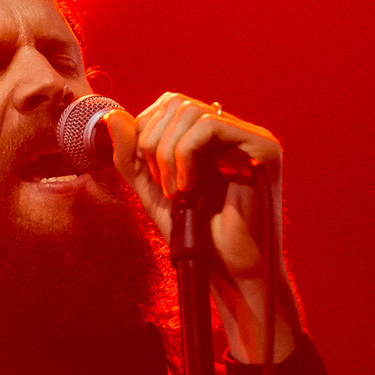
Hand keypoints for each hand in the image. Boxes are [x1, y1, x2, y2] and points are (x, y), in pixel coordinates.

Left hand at [111, 92, 300, 362]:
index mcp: (213, 137)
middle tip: (161, 186)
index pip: (170, 105)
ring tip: (176, 192)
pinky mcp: (264, 149)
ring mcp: (252, 138)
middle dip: (154, 143)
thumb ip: (130, 155)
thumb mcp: (151, 189)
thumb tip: (111, 114)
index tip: (150, 177)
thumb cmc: (195, 235)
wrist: (228, 272)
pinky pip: (210, 126)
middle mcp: (235, 131)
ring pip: (190, 112)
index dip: (147, 133)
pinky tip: (190, 189)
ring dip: (168, 153)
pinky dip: (186, 155)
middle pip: (177, 103)